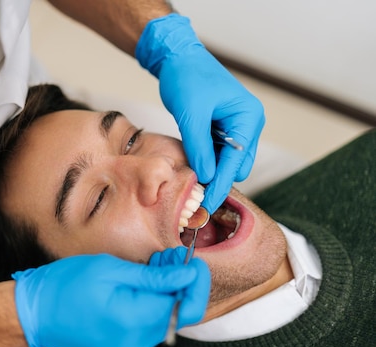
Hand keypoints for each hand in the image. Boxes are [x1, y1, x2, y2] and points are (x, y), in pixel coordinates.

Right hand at [12, 252, 209, 346]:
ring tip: (158, 262)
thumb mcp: (110, 269)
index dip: (196, 282)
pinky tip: (144, 280)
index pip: (186, 306)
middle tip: (173, 255)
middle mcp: (136, 341)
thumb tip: (187, 274)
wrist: (33, 313)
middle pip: (178, 314)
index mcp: (134, 320)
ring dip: (167, 290)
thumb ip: (153, 276)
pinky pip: (148, 323)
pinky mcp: (122, 345)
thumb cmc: (64, 286)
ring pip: (164, 318)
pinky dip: (153, 302)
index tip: (192, 260)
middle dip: (182, 283)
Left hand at [135, 14, 264, 212]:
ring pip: (227, 162)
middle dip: (218, 181)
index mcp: (248, 118)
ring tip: (191, 187)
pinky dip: (206, 162)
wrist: (179, 58)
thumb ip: (199, 147)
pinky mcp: (222, 129)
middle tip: (194, 199)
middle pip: (237, 166)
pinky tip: (191, 170)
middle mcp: (248, 124)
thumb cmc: (187, 78)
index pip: (236, 162)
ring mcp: (237, 127)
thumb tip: (206, 177)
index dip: (220, 185)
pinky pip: (217, 154)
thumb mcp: (191, 114)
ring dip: (211, 173)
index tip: (207, 207)